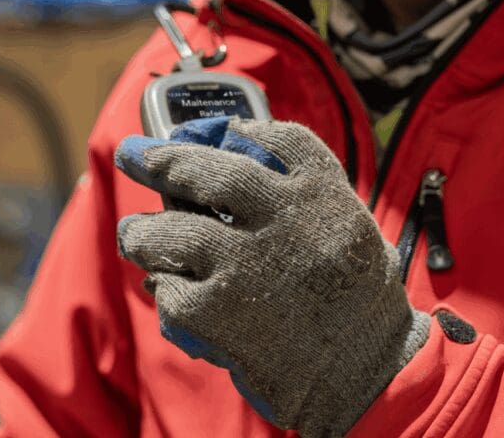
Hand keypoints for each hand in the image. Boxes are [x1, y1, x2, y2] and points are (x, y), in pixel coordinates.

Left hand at [114, 117, 429, 436]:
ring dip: (142, 234)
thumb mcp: (351, 229)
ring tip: (134, 236)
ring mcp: (246, 265)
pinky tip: (170, 292)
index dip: (240, 128)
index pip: (280, 141)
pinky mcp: (219, 312)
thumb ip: (304, 193)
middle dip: (160, 162)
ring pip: (169, 233)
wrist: (370, 373)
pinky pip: (171, 291)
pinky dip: (165, 291)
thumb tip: (235, 161)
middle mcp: (281, 221)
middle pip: (207, 173)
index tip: (218, 129)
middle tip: (133, 156)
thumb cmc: (357, 300)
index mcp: (320, 197)